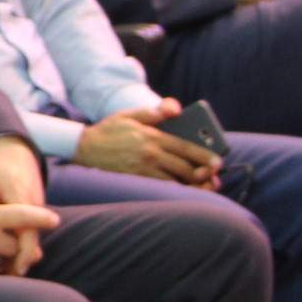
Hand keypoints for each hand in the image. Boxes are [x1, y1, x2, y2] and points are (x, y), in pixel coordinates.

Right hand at [74, 101, 219, 185]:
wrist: (83, 148)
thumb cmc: (109, 130)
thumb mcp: (130, 114)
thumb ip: (154, 112)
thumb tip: (176, 108)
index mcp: (152, 136)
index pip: (186, 148)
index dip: (205, 157)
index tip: (218, 162)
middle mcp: (150, 154)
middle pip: (185, 168)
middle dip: (204, 175)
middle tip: (215, 178)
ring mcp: (143, 170)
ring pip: (176, 182)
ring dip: (193, 187)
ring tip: (205, 188)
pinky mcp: (135, 181)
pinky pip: (161, 189)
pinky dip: (176, 192)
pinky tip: (185, 192)